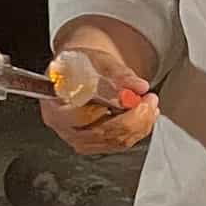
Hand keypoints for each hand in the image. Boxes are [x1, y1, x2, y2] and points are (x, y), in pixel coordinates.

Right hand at [40, 46, 158, 155]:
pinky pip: (118, 144)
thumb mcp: (99, 60)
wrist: (78, 71)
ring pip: (114, 141)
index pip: (85, 115)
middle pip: (103, 133)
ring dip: (139, 125)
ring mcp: (77, 139)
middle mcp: (63, 126)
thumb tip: (139, 86)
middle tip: (150, 101)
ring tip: (150, 106)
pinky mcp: (91, 145)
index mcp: (55, 102)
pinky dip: (135, 131)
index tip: (136, 99)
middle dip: (134, 119)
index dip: (114, 109)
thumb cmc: (81, 64)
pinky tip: (144, 116)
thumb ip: (119, 73)